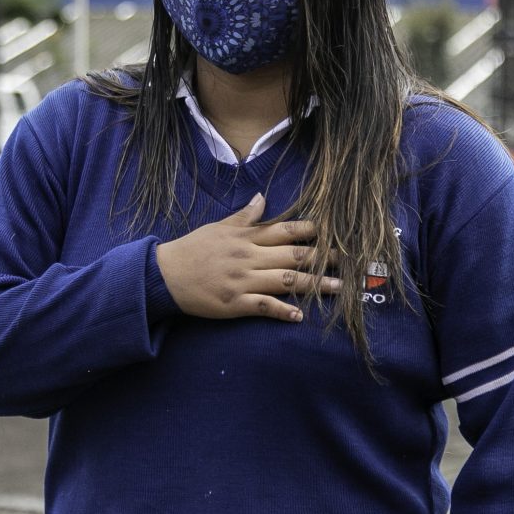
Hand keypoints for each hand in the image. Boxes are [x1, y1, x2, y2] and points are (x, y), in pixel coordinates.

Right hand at [155, 193, 338, 322]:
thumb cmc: (192, 249)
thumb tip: (262, 198)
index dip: (310, 230)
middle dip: (323, 257)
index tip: (334, 229)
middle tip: (349, 260)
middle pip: (293, 255)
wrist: (164, 275)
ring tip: (339, 288)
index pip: (284, 230)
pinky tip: (300, 315)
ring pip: (286, 281)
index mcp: (245, 237)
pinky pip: (264, 306)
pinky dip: (283, 311)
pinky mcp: (235, 303)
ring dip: (315, 284)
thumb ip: (243, 216)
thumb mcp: (217, 227)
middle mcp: (248, 257)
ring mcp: (242, 281)